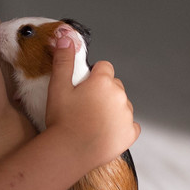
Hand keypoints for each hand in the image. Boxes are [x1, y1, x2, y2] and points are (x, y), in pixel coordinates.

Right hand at [44, 37, 138, 167]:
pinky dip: (120, 127)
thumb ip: (64, 60)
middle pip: (114, 85)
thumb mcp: (58, 86)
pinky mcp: (130, 134)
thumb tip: (67, 37)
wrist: (68, 152)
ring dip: (111, 109)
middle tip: (84, 106)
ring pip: (122, 104)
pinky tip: (105, 132)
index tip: (83, 88)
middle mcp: (120, 95)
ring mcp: (127, 116)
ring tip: (92, 121)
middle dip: (103, 92)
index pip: (105, 67)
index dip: (93, 76)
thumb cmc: (62, 120)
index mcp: (103, 81)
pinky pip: (130, 125)